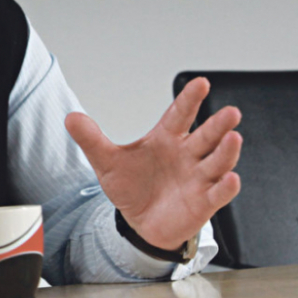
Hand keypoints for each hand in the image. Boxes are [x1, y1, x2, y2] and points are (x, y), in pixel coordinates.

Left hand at [65, 77, 241, 250]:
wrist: (139, 222)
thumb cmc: (131, 187)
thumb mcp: (107, 162)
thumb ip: (92, 139)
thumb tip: (71, 118)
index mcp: (166, 139)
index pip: (179, 114)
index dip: (189, 99)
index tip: (200, 82)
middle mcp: (187, 155)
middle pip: (207, 136)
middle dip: (219, 124)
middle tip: (230, 112)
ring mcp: (198, 178)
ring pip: (217, 162)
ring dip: (226, 151)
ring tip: (233, 138)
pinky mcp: (203, 202)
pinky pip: (218, 194)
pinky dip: (226, 187)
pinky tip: (231, 178)